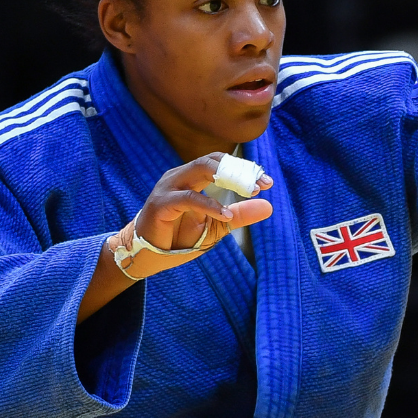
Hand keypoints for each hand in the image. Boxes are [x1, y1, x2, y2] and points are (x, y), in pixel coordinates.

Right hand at [112, 153, 273, 279]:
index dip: (244, 169)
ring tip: (249, 192)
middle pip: (212, 161)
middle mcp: (180, 177)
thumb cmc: (180, 236)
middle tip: (259, 185)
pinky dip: (209, 205)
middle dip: (239, 171)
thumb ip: (240, 215)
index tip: (267, 183)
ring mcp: (169, 188)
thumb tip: (268, 206)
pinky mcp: (161, 204)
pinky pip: (188, 199)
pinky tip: (225, 214)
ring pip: (200, 170)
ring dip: (228, 179)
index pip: (221, 163)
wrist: (150, 255)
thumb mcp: (217, 225)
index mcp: (192, 178)